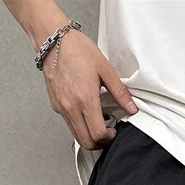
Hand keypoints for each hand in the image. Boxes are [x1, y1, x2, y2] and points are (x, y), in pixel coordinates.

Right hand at [42, 30, 138, 149]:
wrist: (53, 41)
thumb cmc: (77, 50)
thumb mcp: (105, 68)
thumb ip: (120, 92)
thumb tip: (132, 107)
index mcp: (85, 99)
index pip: (97, 134)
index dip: (108, 138)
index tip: (113, 132)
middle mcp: (71, 107)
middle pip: (86, 142)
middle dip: (99, 143)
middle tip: (107, 134)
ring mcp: (61, 108)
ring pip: (76, 136)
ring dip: (89, 136)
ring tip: (98, 123)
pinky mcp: (56, 106)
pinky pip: (69, 124)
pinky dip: (80, 126)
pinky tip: (86, 113)